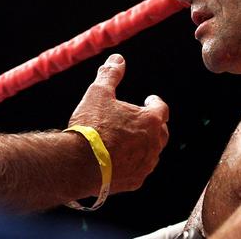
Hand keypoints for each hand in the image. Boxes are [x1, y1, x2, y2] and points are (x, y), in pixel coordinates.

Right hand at [69, 53, 168, 192]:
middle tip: (140, 120)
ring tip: (129, 139)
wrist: (79, 163)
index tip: (149, 100)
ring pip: (151, 152)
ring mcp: (145, 164)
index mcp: (150, 121)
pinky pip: (140, 169)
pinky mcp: (135, 181)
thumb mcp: (98, 93)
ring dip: (143, 144)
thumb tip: (118, 59)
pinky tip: (121, 159)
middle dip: (153, 124)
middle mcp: (153, 144)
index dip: (155, 103)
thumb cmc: (91, 125)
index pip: (161, 108)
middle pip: (160, 132)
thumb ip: (110, 74)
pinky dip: (133, 162)